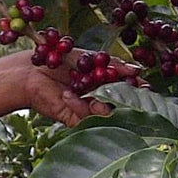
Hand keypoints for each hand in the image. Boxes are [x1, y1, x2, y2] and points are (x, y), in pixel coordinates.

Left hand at [18, 51, 138, 126]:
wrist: (31, 70)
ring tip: (90, 90)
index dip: (139, 89)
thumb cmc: (59, 60)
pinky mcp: (75, 120)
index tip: (145, 86)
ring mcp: (89, 111)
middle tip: (127, 92)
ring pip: (108, 115)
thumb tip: (138, 69)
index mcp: (106, 83)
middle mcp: (101, 98)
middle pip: (123, 105)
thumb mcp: (90, 58)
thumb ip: (115, 65)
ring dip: (102, 101)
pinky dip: (79, 105)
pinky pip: (86, 119)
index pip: (129, 89)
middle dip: (126, 99)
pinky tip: (67, 94)